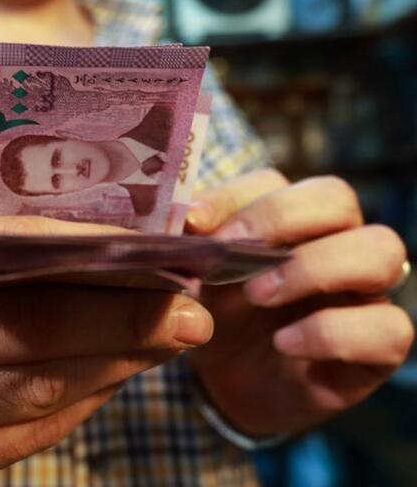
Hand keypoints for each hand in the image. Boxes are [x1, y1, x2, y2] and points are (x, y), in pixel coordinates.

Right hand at [0, 215, 212, 486]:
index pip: (7, 249)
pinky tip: (116, 377)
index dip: (93, 252)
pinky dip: (84, 404)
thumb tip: (105, 219)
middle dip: (122, 318)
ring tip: (169, 342)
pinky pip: (30, 435)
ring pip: (39, 389)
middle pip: (28, 327)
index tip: (160, 255)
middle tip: (192, 313)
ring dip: (116, 363)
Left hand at [186, 169, 413, 436]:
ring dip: (314, 267)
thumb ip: (186, 248)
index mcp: (285, 218)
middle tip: (231, 249)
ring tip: (258, 295)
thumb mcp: (193, 279)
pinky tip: (285, 344)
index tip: (193, 222)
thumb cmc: (218, 316)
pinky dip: (332, 332)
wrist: (230, 384)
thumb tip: (177, 223)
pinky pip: (389, 327)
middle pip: (336, 197)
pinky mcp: (379, 345)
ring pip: (381, 249)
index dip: (235, 197)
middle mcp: (333, 242)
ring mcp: (363, 291)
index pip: (273, 182)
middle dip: (281, 217)